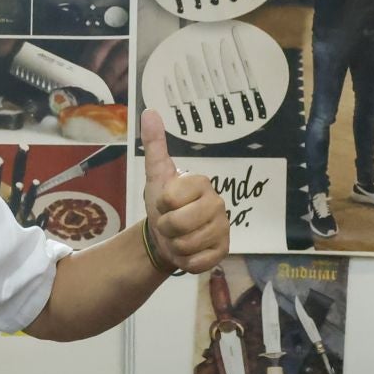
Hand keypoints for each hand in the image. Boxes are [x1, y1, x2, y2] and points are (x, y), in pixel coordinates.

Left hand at [140, 110, 227, 273]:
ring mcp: (223, 228)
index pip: (170, 198)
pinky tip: (189, 251)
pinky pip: (197, 262)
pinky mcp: (223, 251)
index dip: (161, 205)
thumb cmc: (163, 205)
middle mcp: (218, 203)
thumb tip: (149, 111)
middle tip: (170, 224)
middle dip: (166, 228)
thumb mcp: (156, 176)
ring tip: (178, 237)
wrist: (166, 236)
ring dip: (175, 245)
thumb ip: (154, 146)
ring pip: (186, 244)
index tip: (165, 203)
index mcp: (202, 182)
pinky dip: (186, 261)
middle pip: (178, 223)